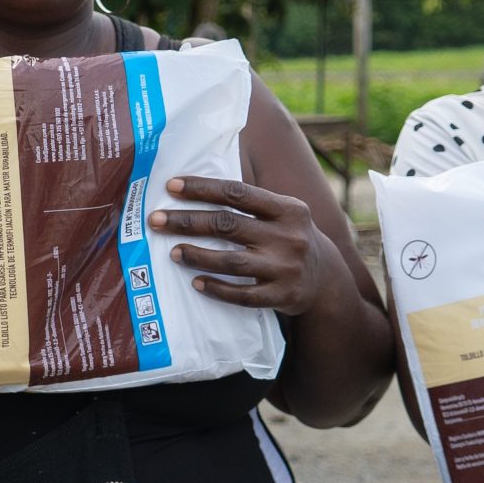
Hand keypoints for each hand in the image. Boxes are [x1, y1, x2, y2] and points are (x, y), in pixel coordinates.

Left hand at [149, 175, 347, 316]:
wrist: (326, 280)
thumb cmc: (289, 238)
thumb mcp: (283, 213)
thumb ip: (251, 203)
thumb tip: (195, 188)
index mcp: (288, 208)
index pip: (238, 193)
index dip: (203, 188)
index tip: (171, 187)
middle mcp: (289, 236)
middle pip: (229, 224)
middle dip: (188, 221)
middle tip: (156, 220)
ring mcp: (286, 267)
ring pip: (232, 261)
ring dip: (197, 256)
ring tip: (172, 252)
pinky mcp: (282, 295)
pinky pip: (243, 294)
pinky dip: (217, 288)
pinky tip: (196, 282)